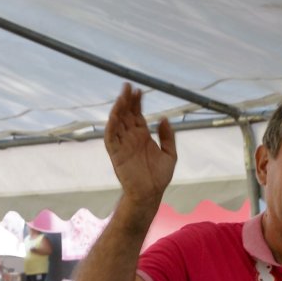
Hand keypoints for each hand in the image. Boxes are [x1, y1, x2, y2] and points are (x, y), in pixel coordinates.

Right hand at [103, 83, 175, 202]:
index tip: (139, 90)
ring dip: (118, 110)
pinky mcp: (116, 155)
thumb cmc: (159, 177)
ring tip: (121, 97)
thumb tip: (164, 119)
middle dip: (126, 100)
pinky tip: (114, 116)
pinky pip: (111, 139)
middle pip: (126, 115)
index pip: (137, 115)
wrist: (150, 194)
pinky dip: (111, 127)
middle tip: (127, 86)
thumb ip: (168, 136)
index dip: (137, 103)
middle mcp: (131, 138)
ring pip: (117, 123)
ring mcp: (123, 145)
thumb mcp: (170, 154)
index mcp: (142, 136)